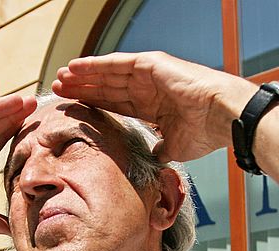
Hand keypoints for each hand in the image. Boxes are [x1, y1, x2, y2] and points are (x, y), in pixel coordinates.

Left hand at [52, 51, 255, 162]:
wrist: (221, 118)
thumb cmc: (204, 133)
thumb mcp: (175, 147)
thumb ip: (160, 150)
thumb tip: (154, 159)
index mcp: (152, 106)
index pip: (115, 105)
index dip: (94, 106)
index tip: (73, 109)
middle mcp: (147, 88)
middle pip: (106, 88)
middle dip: (82, 89)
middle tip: (58, 90)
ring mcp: (148, 74)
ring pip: (107, 75)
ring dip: (83, 76)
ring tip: (60, 78)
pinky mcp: (149, 64)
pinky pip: (115, 64)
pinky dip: (94, 65)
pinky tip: (75, 67)